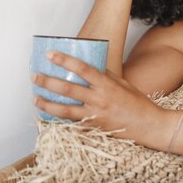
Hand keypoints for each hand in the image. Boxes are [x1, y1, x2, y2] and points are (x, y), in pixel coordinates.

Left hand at [32, 51, 163, 142]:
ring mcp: (95, 115)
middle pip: (68, 89)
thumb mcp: (124, 84)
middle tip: (35, 76)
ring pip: (64, 109)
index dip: (65, 61)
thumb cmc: (138, 103)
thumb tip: (90, 68)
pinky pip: (72, 122)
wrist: (148, 126)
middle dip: (48, 82)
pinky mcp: (93, 127)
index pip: (82, 69)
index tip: (50, 54)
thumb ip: (106, 76)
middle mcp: (99, 99)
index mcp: (107, 85)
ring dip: (47, 103)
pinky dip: (58, 118)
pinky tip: (48, 114)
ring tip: (35, 97)